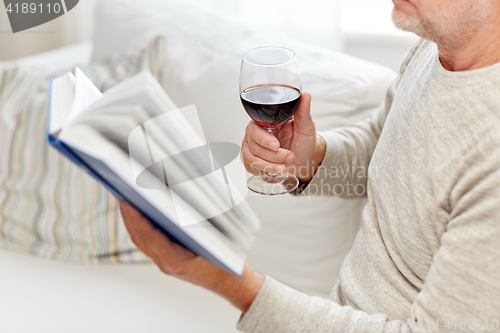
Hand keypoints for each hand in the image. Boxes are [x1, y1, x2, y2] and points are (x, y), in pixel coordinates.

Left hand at [119, 201, 263, 311]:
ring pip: (142, 242)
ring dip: (133, 223)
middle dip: (129, 217)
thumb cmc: (224, 259)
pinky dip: (142, 230)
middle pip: (140, 238)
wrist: (229, 281)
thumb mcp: (213, 237)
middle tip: (122, 196)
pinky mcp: (167, 261)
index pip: (149, 236)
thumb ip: (193, 222)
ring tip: (129, 203)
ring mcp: (165, 264)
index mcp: (176, 260)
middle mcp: (166, 264)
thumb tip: (177, 200)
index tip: (126, 202)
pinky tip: (143, 217)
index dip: (136, 218)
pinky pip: (149, 244)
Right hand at [241, 93, 325, 182]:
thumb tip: (305, 95)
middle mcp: (255, 134)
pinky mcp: (252, 160)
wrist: (304, 159)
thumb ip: (303, 111)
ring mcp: (251, 147)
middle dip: (273, 155)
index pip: (254, 128)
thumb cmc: (303, 141)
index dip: (264, 138)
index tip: (277, 145)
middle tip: (289, 156)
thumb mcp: (306, 126)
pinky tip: (274, 170)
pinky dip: (264, 171)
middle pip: (253, 146)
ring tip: (284, 167)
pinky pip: (250, 167)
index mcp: (264, 122)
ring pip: (251, 159)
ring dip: (269, 165)